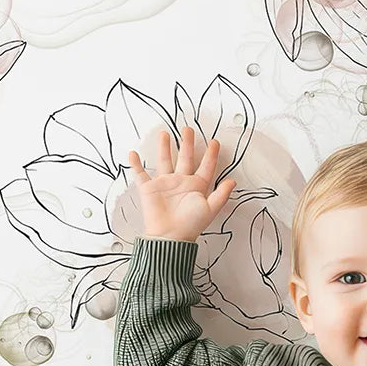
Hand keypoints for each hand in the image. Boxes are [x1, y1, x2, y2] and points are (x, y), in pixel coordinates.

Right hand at [126, 125, 235, 241]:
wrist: (170, 236)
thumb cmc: (190, 225)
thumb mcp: (210, 209)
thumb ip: (221, 195)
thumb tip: (233, 182)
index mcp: (196, 186)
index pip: (206, 167)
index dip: (211, 155)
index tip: (215, 142)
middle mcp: (181, 182)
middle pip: (185, 158)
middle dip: (187, 143)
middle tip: (188, 129)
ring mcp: (165, 184)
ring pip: (164, 161)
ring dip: (164, 148)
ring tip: (165, 134)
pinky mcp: (150, 189)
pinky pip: (140, 175)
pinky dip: (135, 165)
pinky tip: (133, 154)